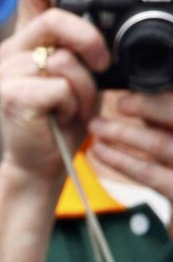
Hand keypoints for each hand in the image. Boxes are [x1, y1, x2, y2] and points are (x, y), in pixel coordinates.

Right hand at [0, 0, 106, 184]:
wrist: (39, 162)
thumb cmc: (59, 117)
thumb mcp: (75, 72)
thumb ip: (76, 45)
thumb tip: (93, 30)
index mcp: (27, 38)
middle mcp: (12, 51)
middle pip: (55, 19)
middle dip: (89, 39)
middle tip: (101, 62)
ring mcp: (8, 74)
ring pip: (63, 59)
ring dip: (81, 86)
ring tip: (71, 105)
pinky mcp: (14, 96)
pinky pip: (60, 87)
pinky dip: (70, 105)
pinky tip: (58, 117)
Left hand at [88, 90, 172, 216]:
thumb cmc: (172, 171)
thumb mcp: (170, 138)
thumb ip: (165, 120)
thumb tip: (143, 95)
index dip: (159, 97)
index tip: (137, 89)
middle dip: (147, 106)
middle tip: (118, 102)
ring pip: (160, 144)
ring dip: (124, 133)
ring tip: (96, 126)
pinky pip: (147, 173)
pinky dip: (121, 160)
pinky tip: (100, 151)